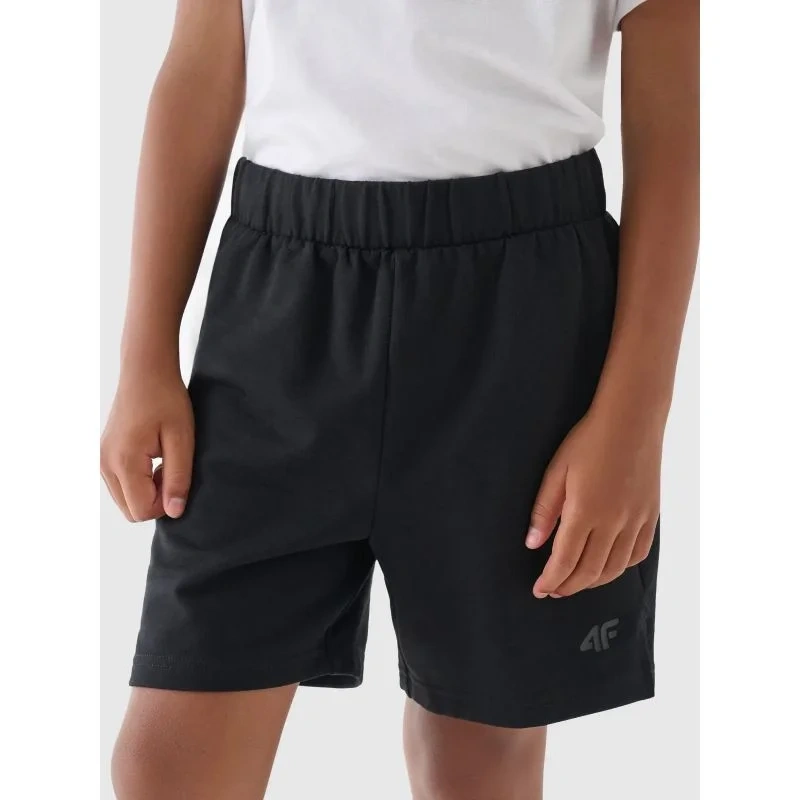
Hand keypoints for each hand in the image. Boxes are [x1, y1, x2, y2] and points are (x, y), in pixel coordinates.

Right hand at [101, 367, 193, 522]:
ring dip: (148, 490)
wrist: (146, 371)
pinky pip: (121, 485)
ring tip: (164, 461)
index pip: (142, 511)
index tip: (177, 476)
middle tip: (172, 469)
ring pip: (125, 500)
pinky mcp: (104, 454)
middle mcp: (105, 464)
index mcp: (123, 461)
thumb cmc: (167, 400)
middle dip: (156, 500)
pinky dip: (139, 481)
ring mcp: (101, 460)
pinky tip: (154, 458)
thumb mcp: (181, 439)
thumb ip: (178, 478)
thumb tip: (174, 512)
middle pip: (131, 511)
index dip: (166, 503)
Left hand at [525, 408, 660, 597]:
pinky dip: (620, 568)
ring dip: (593, 581)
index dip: (551, 580)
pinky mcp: (651, 515)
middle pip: (589, 570)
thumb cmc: (589, 441)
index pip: (565, 560)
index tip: (540, 589)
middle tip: (553, 590)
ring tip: (576, 582)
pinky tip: (607, 567)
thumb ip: (545, 510)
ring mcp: (636, 520)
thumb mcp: (556, 471)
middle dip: (568, 585)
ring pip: (615, 568)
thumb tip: (532, 543)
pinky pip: (637, 554)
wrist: (632, 420)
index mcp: (585, 511)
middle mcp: (614, 521)